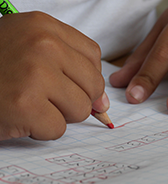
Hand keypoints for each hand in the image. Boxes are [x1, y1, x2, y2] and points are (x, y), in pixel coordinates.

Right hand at [0, 12, 107, 139]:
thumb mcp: (30, 50)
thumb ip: (71, 68)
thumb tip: (104, 103)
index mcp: (44, 27)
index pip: (93, 56)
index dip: (86, 76)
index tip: (71, 84)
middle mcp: (43, 45)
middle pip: (93, 84)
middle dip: (75, 98)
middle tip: (46, 96)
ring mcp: (35, 74)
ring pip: (81, 108)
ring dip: (58, 114)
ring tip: (32, 104)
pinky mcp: (24, 105)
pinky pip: (58, 128)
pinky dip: (41, 129)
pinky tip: (20, 116)